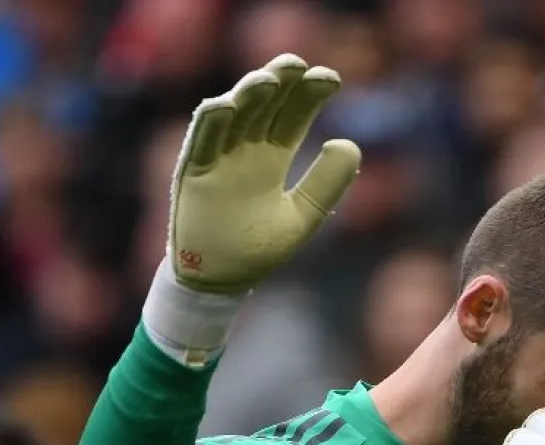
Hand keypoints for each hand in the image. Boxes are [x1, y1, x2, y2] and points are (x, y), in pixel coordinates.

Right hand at [168, 53, 360, 294]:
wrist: (220, 281)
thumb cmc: (257, 248)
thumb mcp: (302, 217)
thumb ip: (326, 184)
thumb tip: (351, 143)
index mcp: (271, 157)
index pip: (292, 116)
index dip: (309, 95)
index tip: (331, 79)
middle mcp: (244, 150)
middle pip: (264, 106)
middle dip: (281, 83)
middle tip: (300, 64)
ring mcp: (218, 158)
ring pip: (234, 116)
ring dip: (248, 95)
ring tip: (269, 79)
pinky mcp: (193, 173)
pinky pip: (201, 142)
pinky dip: (212, 123)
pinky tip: (226, 105)